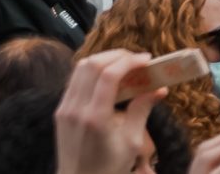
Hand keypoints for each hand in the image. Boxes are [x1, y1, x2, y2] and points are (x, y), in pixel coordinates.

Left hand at [55, 51, 160, 173]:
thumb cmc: (109, 168)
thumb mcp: (131, 143)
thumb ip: (142, 111)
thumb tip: (159, 89)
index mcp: (95, 118)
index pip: (109, 75)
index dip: (129, 62)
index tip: (147, 59)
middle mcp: (76, 108)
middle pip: (92, 65)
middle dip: (117, 56)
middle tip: (137, 60)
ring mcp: (64, 107)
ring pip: (80, 68)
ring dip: (103, 60)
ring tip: (124, 65)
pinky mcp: (60, 110)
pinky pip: (74, 80)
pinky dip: (91, 72)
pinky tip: (107, 78)